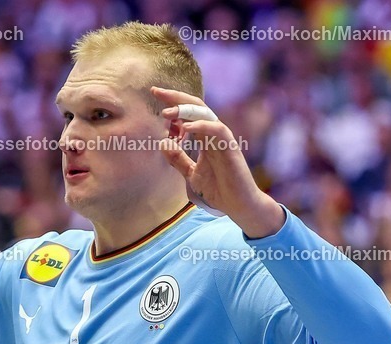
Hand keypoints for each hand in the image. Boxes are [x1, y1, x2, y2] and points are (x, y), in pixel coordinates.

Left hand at [152, 87, 284, 238]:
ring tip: (166, 112)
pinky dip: (201, 125)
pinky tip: (186, 126)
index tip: (154, 95)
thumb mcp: (190, 174)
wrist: (237, 206)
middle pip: (195, 106)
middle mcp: (214, 134)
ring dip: (185, 110)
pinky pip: (217, 129)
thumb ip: (178, 159)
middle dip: (175, 97)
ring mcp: (223, 139)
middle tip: (155, 91)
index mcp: (205, 138)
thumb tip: (163, 142)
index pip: (188, 114)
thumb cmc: (218, 190)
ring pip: (205, 113)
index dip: (172, 103)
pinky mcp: (230, 147)